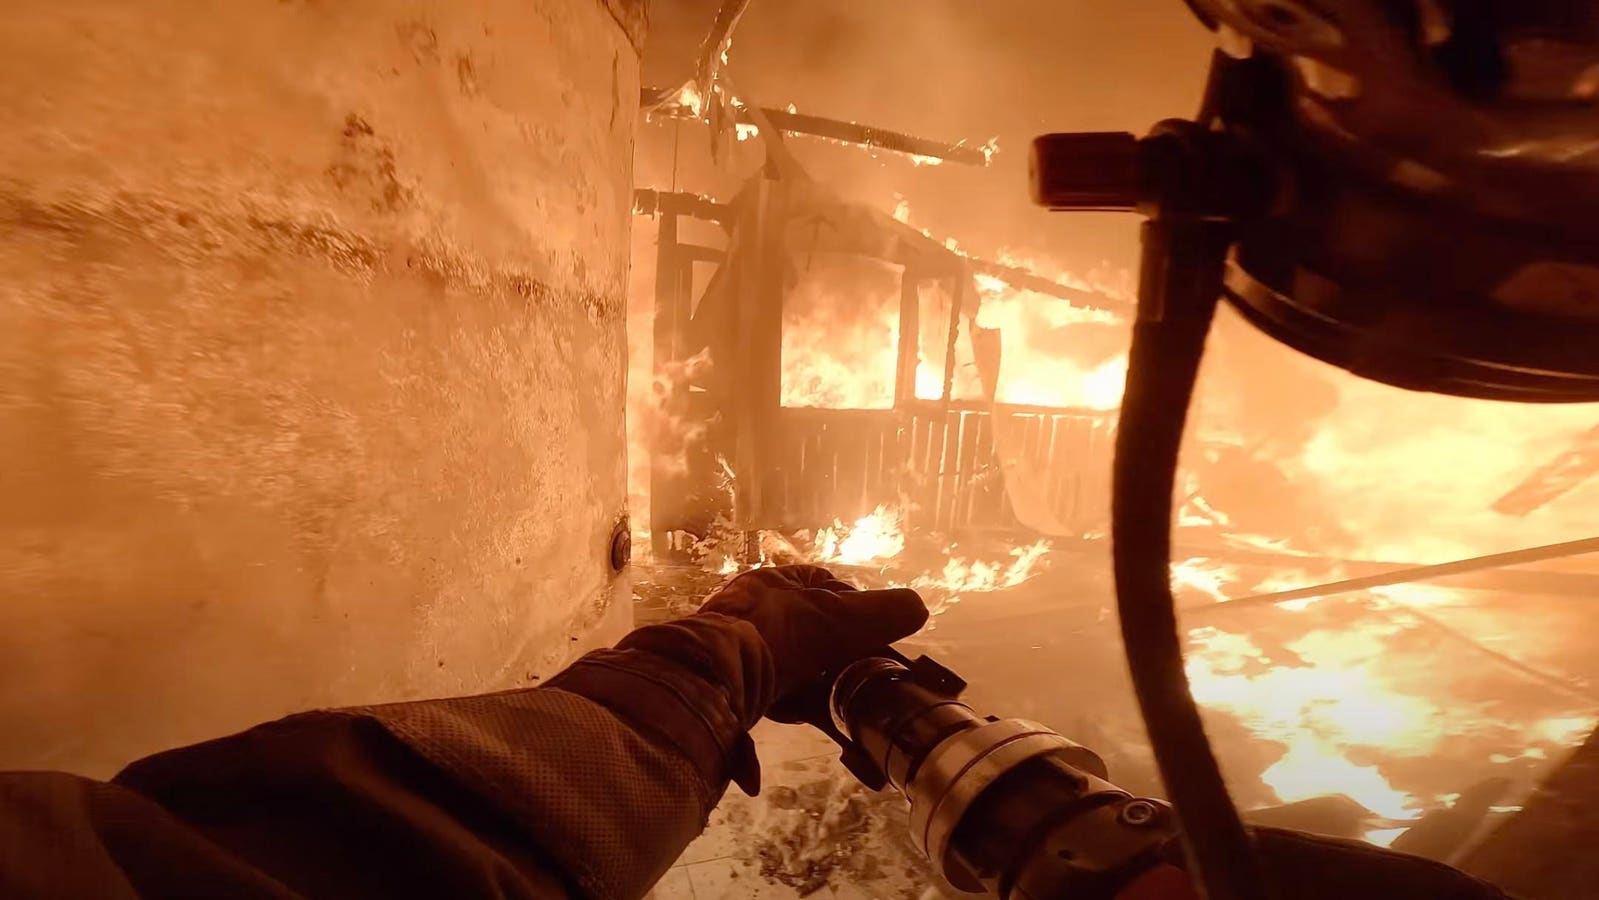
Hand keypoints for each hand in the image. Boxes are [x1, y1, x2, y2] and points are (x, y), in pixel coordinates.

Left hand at [699, 565, 927, 702]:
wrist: (712, 677)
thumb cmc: (777, 634)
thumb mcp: (838, 618)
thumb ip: (882, 614)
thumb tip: (921, 607)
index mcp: (776, 581)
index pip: (826, 588)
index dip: (855, 610)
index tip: (876, 638)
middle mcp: (752, 608)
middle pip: (810, 631)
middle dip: (836, 655)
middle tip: (861, 677)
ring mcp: (737, 646)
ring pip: (790, 665)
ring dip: (815, 684)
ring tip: (839, 702)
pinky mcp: (729, 682)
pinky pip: (770, 692)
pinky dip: (791, 704)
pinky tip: (806, 715)